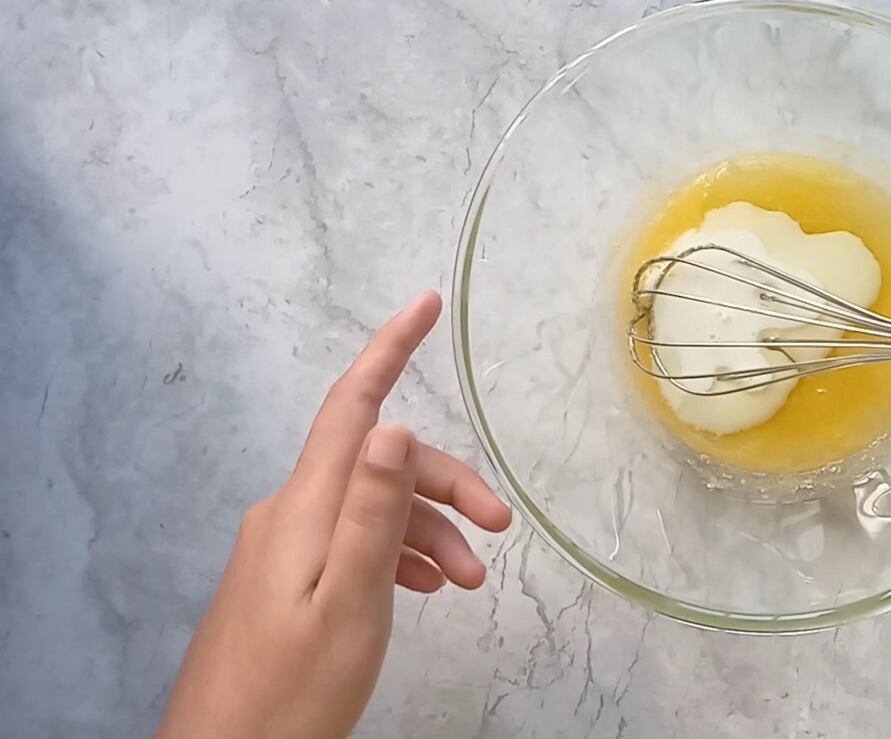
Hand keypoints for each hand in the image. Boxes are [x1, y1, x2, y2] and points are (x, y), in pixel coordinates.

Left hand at [156, 291, 511, 738]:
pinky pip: (353, 540)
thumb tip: (392, 426)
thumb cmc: (291, 692)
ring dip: (429, 531)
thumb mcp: (349, 600)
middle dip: (446, 485)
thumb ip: (371, 513)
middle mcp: (290, 512)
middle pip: (380, 462)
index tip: (424, 303)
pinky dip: (398, 553)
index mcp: (305, 507)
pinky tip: (424, 587)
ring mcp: (284, 546)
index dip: (390, 349)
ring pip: (372, 506)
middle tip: (500, 531)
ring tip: (468, 585)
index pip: (353, 407)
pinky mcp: (284, 579)